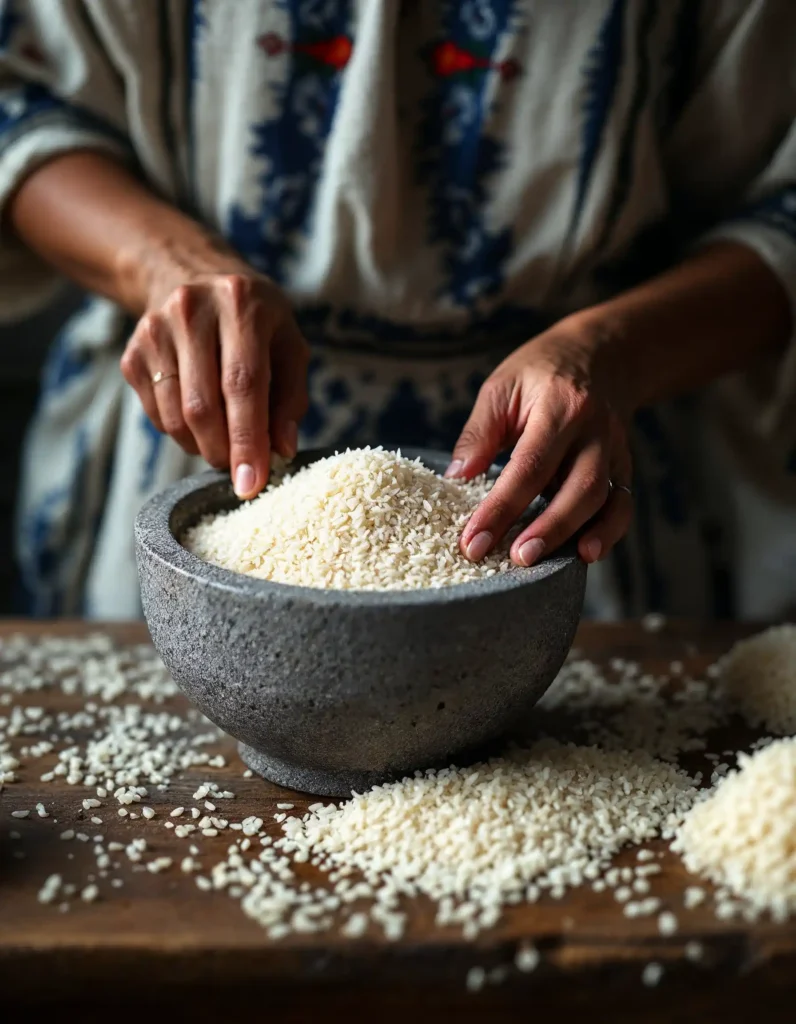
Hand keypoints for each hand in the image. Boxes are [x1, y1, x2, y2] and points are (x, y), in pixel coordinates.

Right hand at [121, 259, 308, 498]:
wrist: (190, 277)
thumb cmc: (255, 321)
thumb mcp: (289, 346)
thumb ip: (291, 398)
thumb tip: (282, 450)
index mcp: (242, 305)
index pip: (242, 384)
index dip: (247, 439)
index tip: (251, 484)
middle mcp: (192, 311)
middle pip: (202, 406)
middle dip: (223, 452)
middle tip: (240, 470)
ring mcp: (155, 330)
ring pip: (174, 417)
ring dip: (201, 447)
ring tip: (223, 442)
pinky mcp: (132, 352)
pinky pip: (156, 414)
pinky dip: (181, 433)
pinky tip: (198, 419)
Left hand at [449, 315, 632, 566]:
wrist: (601, 354)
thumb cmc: (541, 372)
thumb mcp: (501, 387)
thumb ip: (479, 434)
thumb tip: (455, 479)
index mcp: (561, 406)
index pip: (529, 465)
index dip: (501, 507)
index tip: (473, 541)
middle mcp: (595, 431)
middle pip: (578, 487)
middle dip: (546, 529)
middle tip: (514, 559)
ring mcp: (615, 450)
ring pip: (605, 499)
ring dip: (575, 534)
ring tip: (544, 565)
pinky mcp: (624, 466)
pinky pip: (622, 504)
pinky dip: (608, 532)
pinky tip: (585, 554)